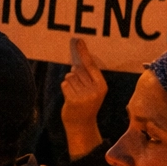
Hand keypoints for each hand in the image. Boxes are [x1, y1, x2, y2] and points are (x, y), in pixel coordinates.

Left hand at [60, 38, 107, 160]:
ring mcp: (84, 95)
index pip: (91, 65)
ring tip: (75, 94)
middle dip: (75, 76)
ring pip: (69, 77)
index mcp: (102, 86)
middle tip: (79, 89)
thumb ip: (87, 77)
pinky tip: (70, 98)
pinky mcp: (73, 99)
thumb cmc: (86, 104)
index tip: (78, 40)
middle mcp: (95, 90)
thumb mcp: (92, 90)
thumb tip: (75, 65)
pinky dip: (65, 89)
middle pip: (77, 70)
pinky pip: (64, 85)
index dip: (84, 52)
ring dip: (69, 84)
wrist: (82, 125)